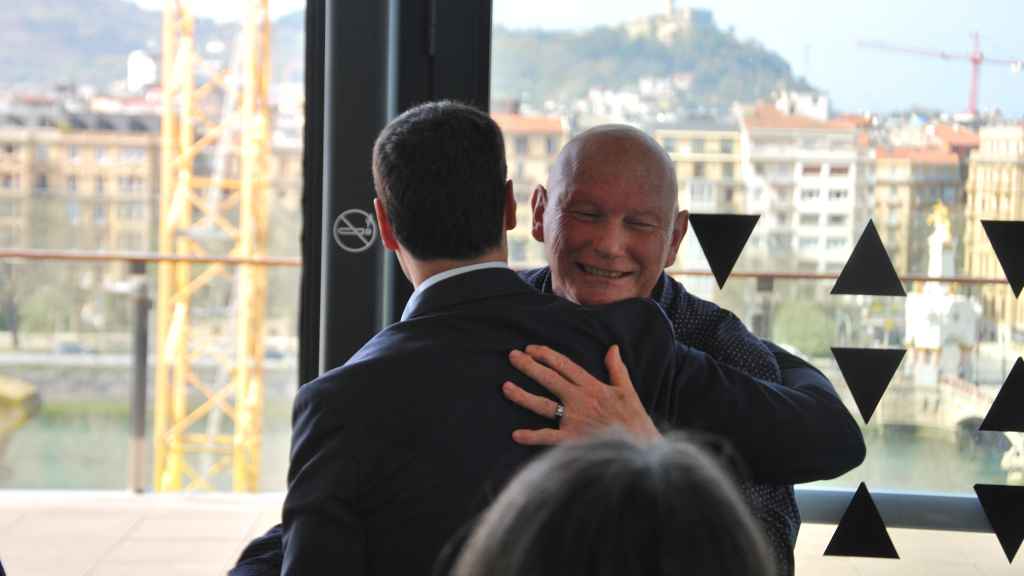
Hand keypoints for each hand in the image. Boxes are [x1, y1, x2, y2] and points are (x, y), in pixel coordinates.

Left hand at [502, 344, 660, 444]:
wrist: (641, 447)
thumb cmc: (634, 420)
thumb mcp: (627, 390)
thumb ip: (617, 368)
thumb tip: (612, 347)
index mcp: (592, 387)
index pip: (565, 366)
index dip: (546, 355)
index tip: (531, 348)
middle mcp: (580, 400)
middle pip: (549, 379)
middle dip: (529, 366)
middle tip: (512, 356)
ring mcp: (574, 420)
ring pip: (543, 405)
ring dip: (522, 396)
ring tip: (505, 387)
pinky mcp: (572, 440)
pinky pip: (548, 438)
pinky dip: (532, 437)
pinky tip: (516, 434)